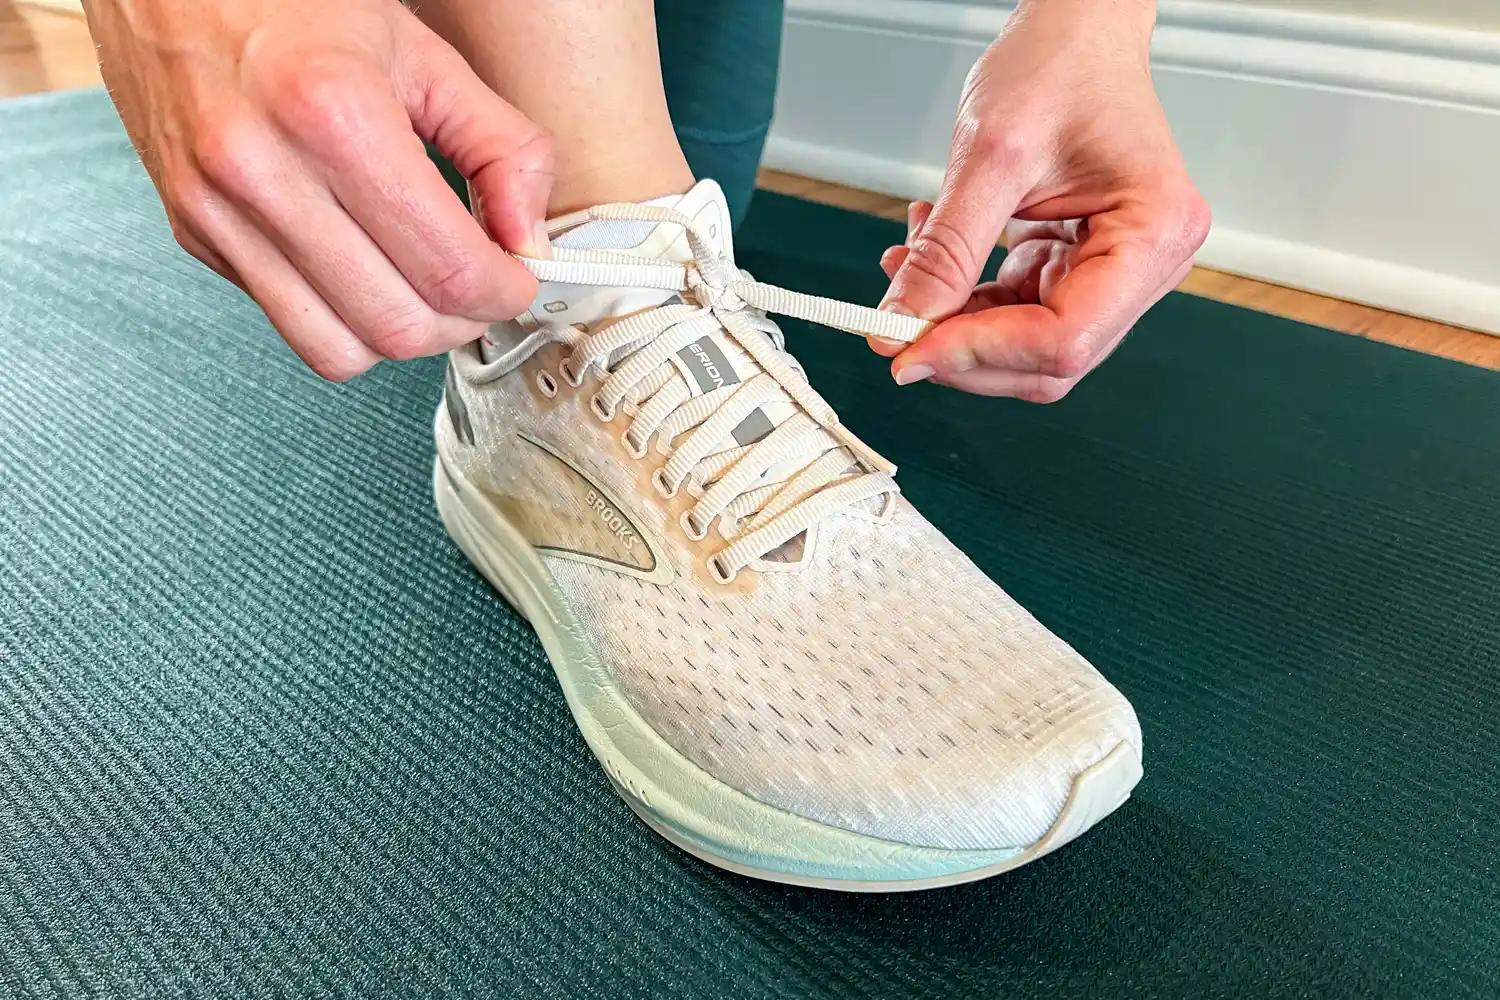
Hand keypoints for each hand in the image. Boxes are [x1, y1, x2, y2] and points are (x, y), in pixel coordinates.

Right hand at [85, 0, 553, 379]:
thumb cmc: (294, 3)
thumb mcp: (424, 52)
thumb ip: (501, 146)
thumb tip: (528, 238)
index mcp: (335, 116)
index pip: (449, 268)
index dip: (505, 291)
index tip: (518, 277)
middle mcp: (265, 173)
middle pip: (398, 327)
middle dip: (461, 322)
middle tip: (480, 288)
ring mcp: (218, 212)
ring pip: (340, 350)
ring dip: (402, 335)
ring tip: (424, 288)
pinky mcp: (194, 234)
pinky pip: (288, 323)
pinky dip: (342, 318)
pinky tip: (363, 269)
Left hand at [874, 0, 1208, 400]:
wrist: (1074, 31)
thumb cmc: (1062, 65)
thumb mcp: (991, 156)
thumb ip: (946, 250)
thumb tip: (904, 321)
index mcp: (1155, 233)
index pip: (1066, 337)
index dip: (981, 353)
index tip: (911, 349)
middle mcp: (1147, 262)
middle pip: (1049, 358)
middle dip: (965, 348)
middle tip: (896, 328)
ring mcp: (1113, 269)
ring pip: (1026, 344)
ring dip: (956, 322)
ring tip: (910, 264)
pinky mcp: (1076, 265)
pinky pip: (1015, 312)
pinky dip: (964, 299)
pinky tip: (930, 260)